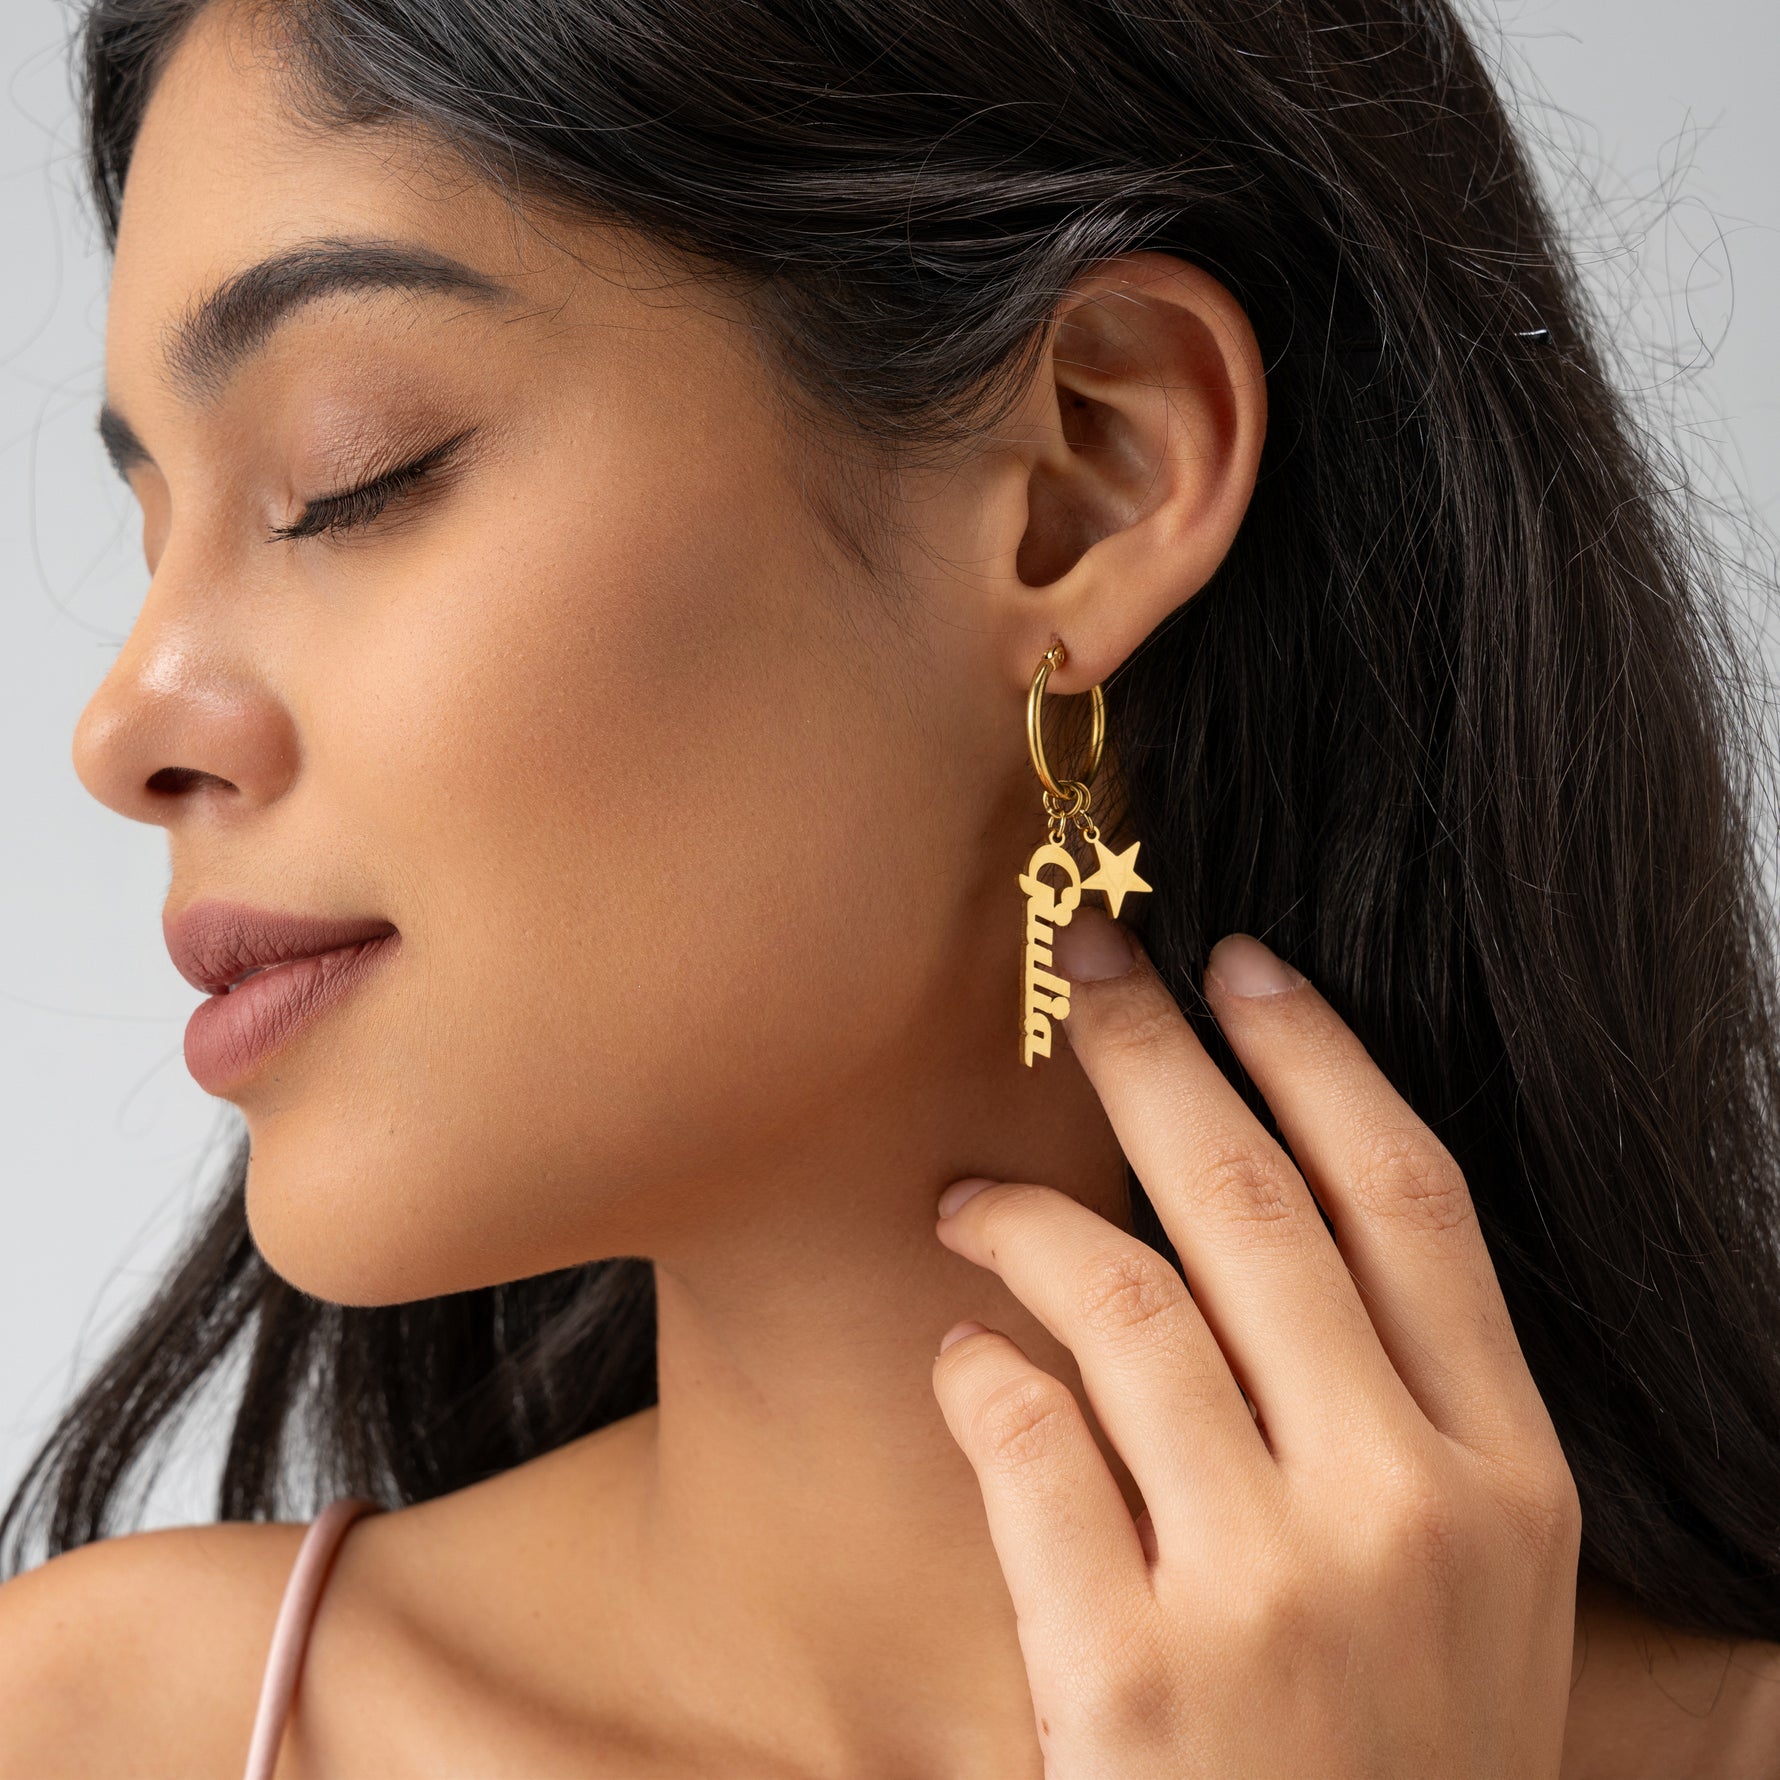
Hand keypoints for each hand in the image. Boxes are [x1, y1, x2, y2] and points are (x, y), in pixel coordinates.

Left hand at [931, 910, 1581, 1777]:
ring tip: (969, 1199)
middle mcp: (1401, 1513)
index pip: (1411, 1200)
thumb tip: (1254, 1229)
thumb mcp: (1472, 1599)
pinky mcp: (1134, 1679)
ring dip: (1025, 1220)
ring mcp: (1270, 1595)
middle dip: (1160, 1058)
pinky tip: (964, 1356)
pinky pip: (1028, 1445)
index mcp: (1507, 1482)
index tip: (1244, 964)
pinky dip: (981, 1375)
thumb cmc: (1395, 1768)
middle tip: (1092, 970)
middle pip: (1259, 1207)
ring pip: (1124, 1304)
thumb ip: (1399, 1418)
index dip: (1319, 1056)